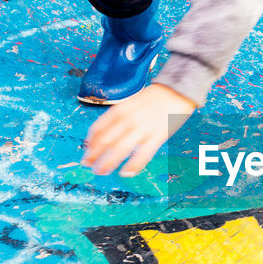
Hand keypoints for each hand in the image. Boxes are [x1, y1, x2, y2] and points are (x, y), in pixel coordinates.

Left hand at [81, 83, 197, 176]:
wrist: (176, 90)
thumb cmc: (153, 99)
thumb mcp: (129, 103)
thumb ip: (117, 118)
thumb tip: (104, 136)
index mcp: (119, 110)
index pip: (98, 129)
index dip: (89, 143)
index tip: (86, 152)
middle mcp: (127, 119)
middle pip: (105, 142)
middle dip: (94, 156)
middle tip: (88, 165)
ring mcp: (142, 128)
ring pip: (119, 150)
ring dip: (107, 163)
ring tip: (102, 171)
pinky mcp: (157, 137)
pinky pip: (142, 155)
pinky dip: (132, 166)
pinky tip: (125, 172)